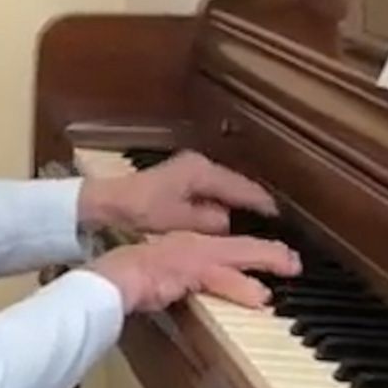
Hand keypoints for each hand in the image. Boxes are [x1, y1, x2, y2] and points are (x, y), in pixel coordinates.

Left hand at [79, 150, 276, 234]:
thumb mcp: (178, 220)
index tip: (278, 216)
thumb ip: (207, 220)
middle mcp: (198, 165)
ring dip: (237, 201)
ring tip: (255, 219)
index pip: (241, 186)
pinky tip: (226, 215)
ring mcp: (188, 169)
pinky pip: (211, 189)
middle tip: (271, 219)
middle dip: (251, 201)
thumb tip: (228, 223)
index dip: (260, 202)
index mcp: (201, 171)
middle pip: (234, 183)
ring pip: (223, 186)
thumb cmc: (141, 208)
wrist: (109, 201)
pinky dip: (221, 200)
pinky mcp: (180, 177)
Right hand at [88, 231, 301, 312]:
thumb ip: (176, 282)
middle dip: (267, 251)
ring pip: (238, 253)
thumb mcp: (157, 279)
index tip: (270, 254)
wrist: (110, 280)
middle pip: (238, 244)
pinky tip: (260, 297)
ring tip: (290, 265)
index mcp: (184, 244)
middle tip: (292, 260)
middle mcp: (192, 243)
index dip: (248, 249)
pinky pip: (223, 278)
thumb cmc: (126, 280)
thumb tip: (185, 292)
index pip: (223, 244)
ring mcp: (192, 254)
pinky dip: (243, 287)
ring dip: (266, 259)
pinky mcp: (190, 269)